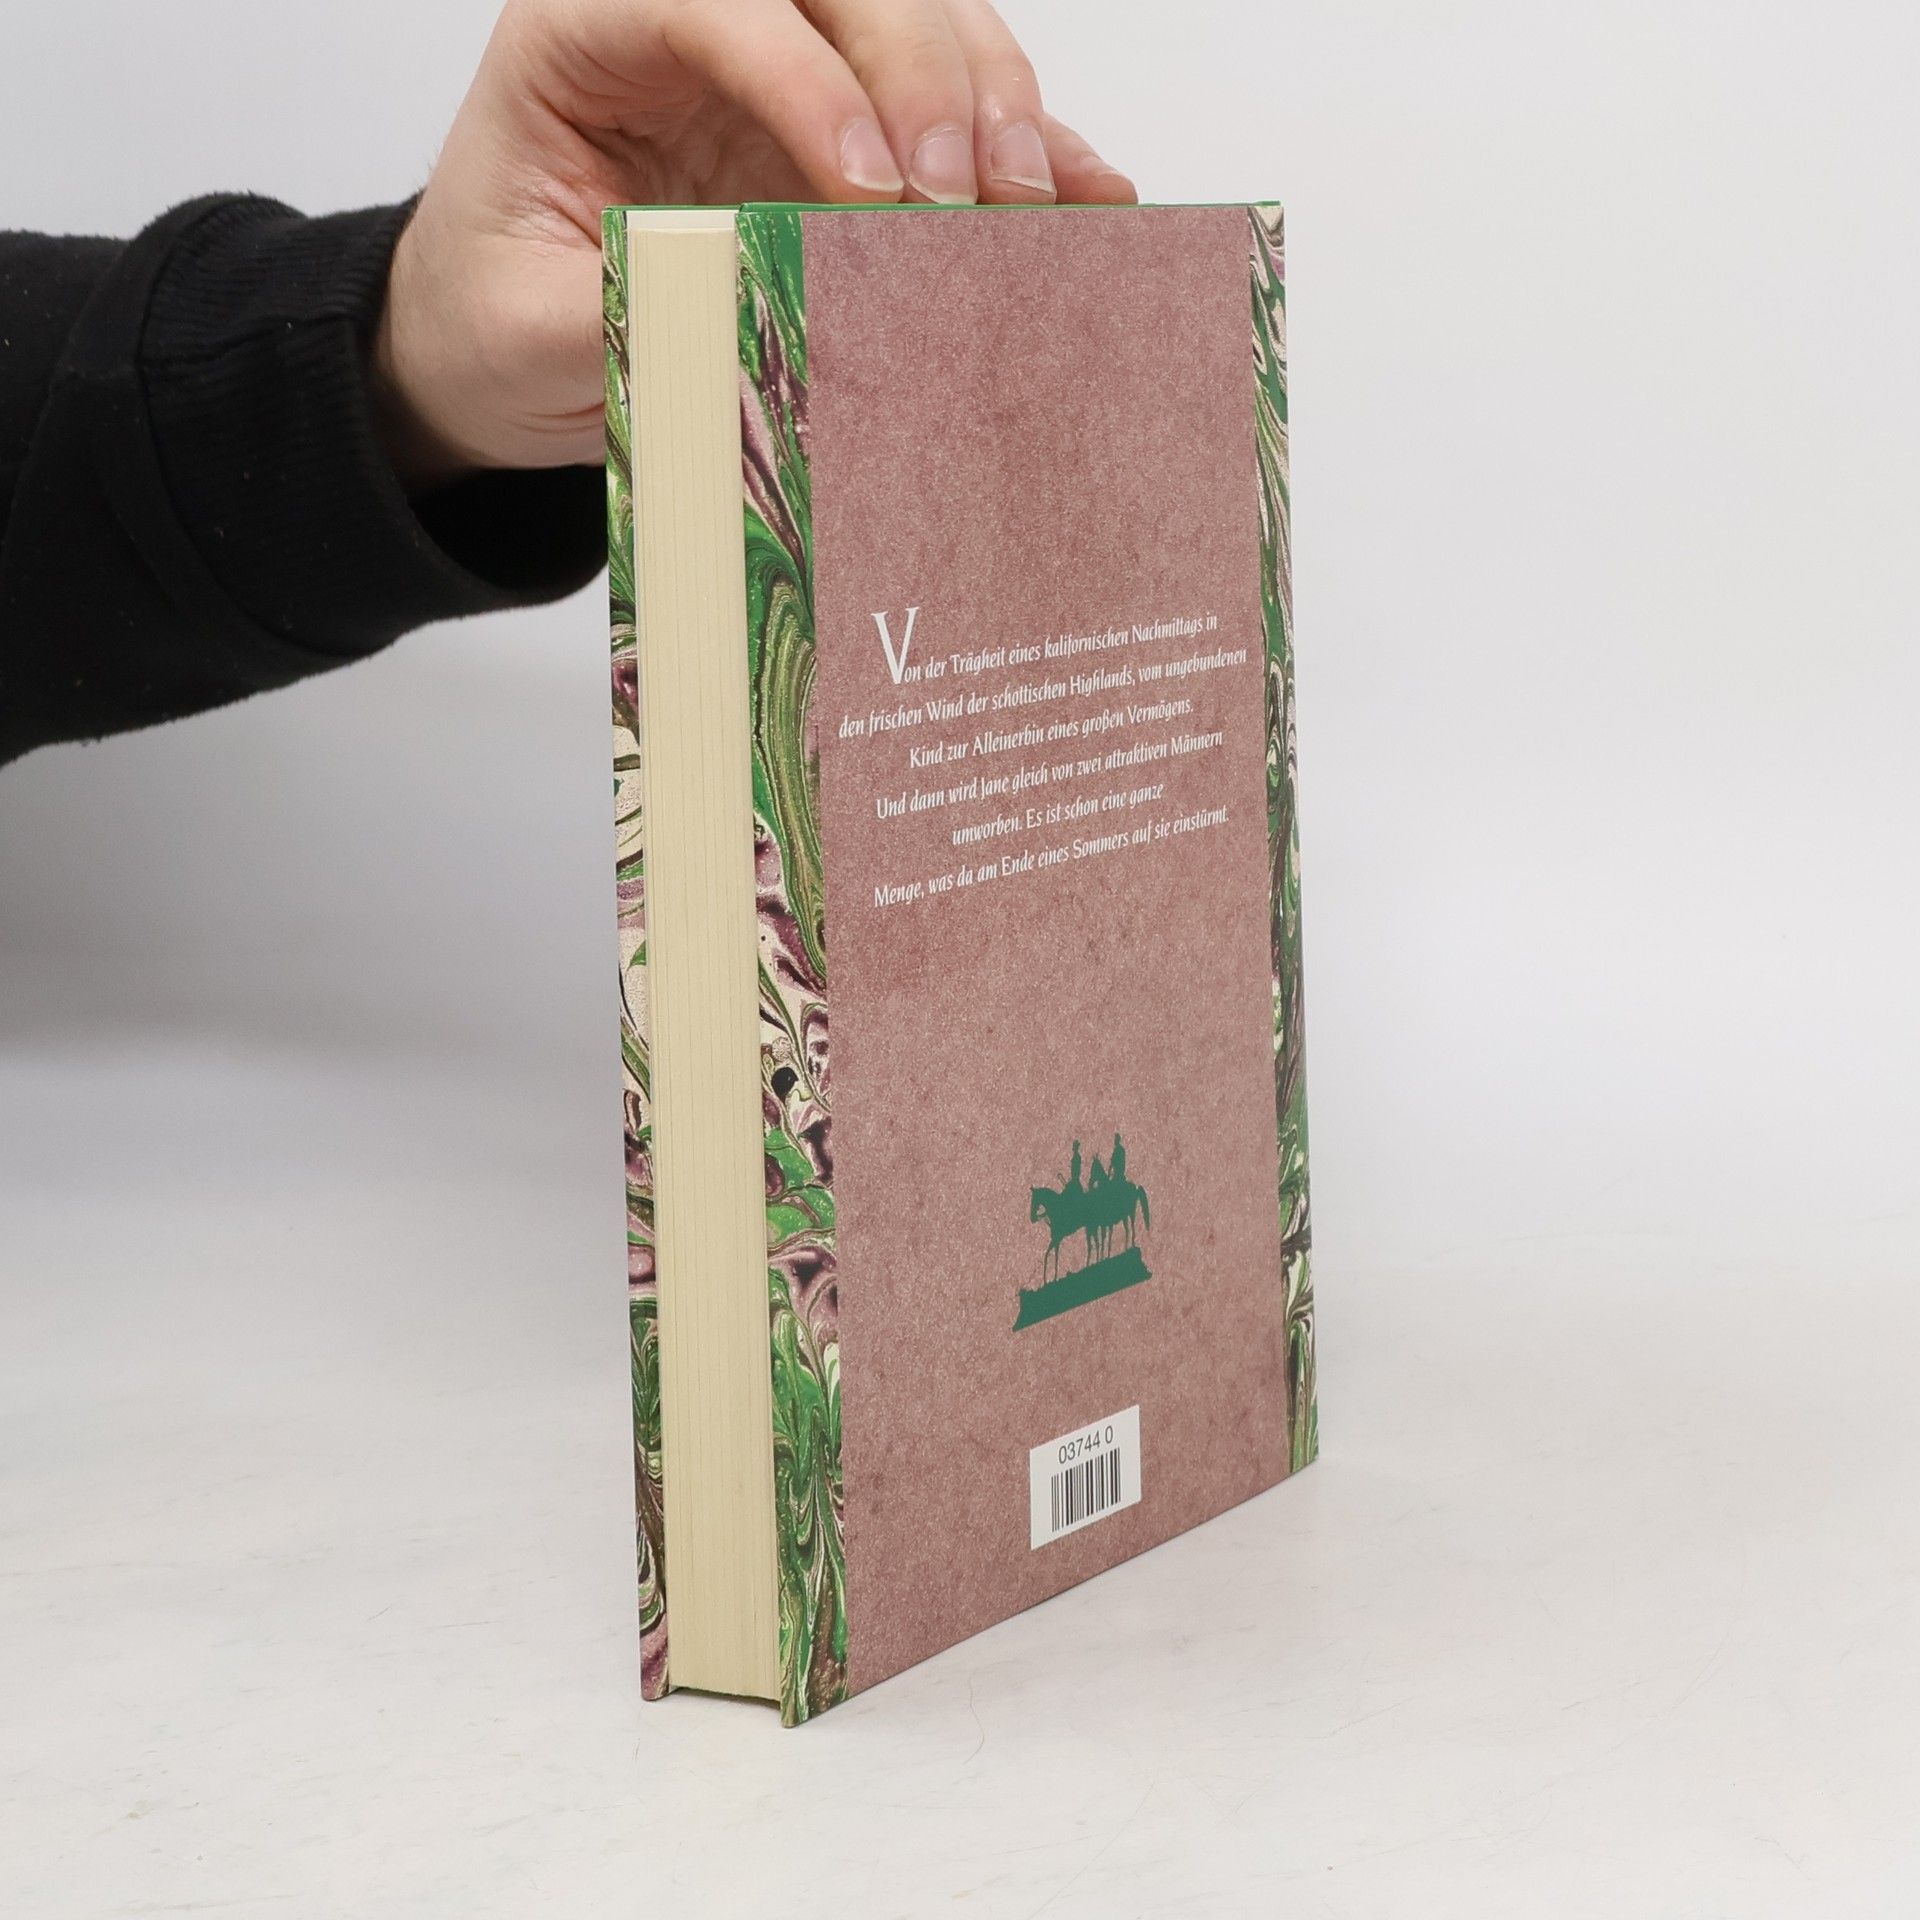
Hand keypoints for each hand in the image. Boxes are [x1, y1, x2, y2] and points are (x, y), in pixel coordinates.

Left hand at [373, 0, 1136, 485]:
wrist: (501, 345)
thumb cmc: (495, 312)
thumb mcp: (525, 327)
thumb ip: (624, 308)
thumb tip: (749, 308)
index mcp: (588, 30)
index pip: (716, 3)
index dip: (807, 79)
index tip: (869, 188)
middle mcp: (703, 25)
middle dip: (922, 76)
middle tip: (964, 194)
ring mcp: (788, 71)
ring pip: (920, 22)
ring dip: (990, 103)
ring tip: (1029, 206)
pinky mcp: (849, 134)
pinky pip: (953, 118)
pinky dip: (1029, 148)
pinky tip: (1085, 197)